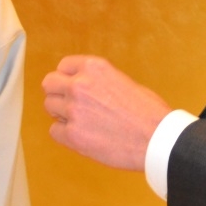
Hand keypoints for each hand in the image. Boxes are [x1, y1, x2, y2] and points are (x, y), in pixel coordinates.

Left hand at [41, 55, 170, 170]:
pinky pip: (54, 130)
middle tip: (71, 104)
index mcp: (94, 67)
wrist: (156, 139)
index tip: (72, 86)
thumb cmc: (148, 112)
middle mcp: (80, 84)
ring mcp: (74, 110)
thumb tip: (85, 88)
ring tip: (81, 121)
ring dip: (61, 114)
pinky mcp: (73, 135)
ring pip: (49, 107)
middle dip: (58, 93)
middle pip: (49, 84)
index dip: (67, 77)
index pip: (63, 66)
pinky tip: (82, 136)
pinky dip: (65, 134)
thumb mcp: (122, 81)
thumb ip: (98, 81)